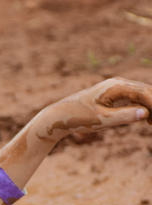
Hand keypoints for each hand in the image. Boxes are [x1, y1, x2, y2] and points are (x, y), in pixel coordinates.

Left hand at [36, 77, 151, 144]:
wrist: (60, 116)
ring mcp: (117, 88)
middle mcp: (118, 83)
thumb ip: (124, 116)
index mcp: (116, 86)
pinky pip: (135, 99)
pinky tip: (148, 121)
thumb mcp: (102, 120)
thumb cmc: (79, 117)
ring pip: (142, 95)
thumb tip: (146, 113)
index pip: (144, 92)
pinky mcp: (114, 95)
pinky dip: (143, 108)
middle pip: (146, 91)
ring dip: (151, 107)